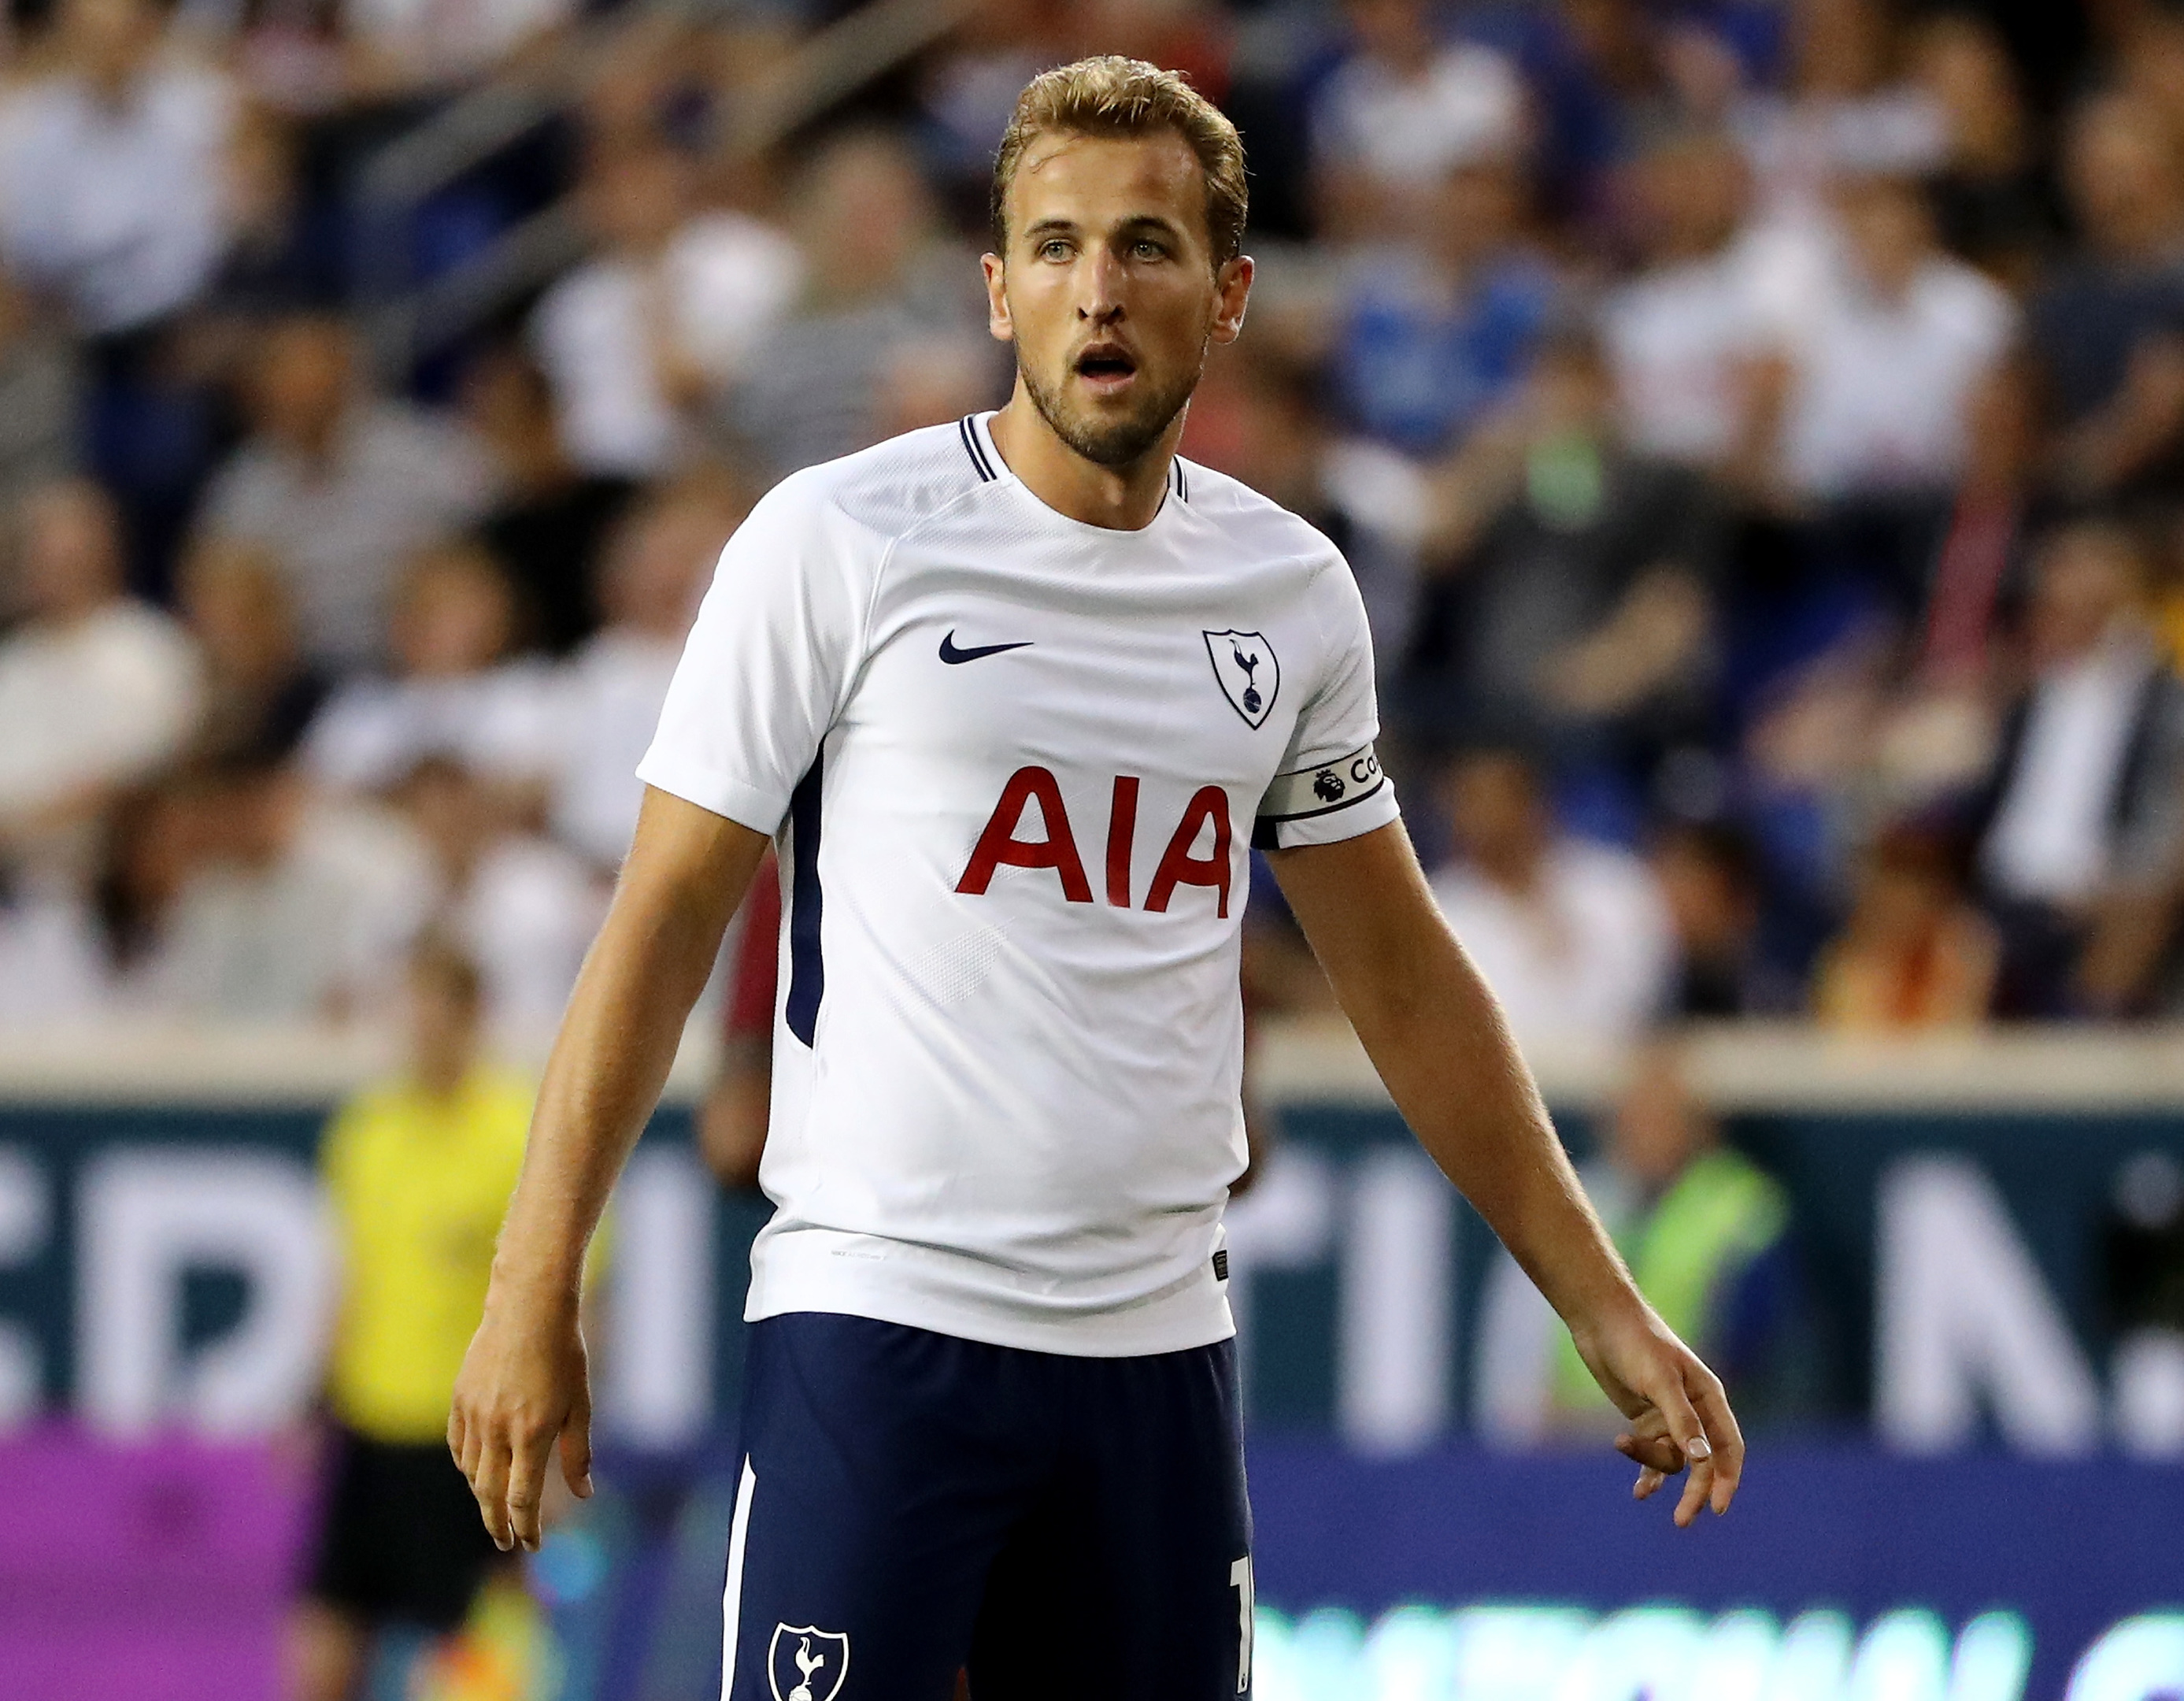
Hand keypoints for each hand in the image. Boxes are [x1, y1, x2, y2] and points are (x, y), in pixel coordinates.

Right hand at [448, 1277, 592, 1552]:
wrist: (528, 1307)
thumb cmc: (563, 1353)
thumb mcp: (580, 1403)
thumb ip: (578, 1453)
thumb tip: (584, 1494)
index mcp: (531, 1434)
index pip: (523, 1499)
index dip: (526, 1528)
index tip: (531, 1544)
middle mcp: (497, 1430)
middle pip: (489, 1495)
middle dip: (498, 1525)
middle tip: (507, 1542)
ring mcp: (474, 1415)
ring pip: (471, 1472)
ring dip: (482, 1496)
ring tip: (496, 1508)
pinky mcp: (459, 1399)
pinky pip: (457, 1446)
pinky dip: (467, 1465)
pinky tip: (477, 1472)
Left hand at [1570, 1303, 1743, 1527]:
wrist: (1600, 1321)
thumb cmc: (1637, 1344)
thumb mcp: (1660, 1382)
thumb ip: (1681, 1421)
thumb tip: (1701, 1461)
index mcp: (1709, 1398)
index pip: (1729, 1448)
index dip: (1727, 1479)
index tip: (1718, 1508)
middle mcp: (1694, 1410)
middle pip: (1703, 1462)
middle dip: (1695, 1490)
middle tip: (1681, 1520)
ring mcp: (1669, 1417)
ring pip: (1671, 1458)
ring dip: (1650, 1460)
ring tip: (1622, 1443)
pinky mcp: (1645, 1419)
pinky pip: (1652, 1456)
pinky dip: (1646, 1473)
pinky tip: (1640, 1493)